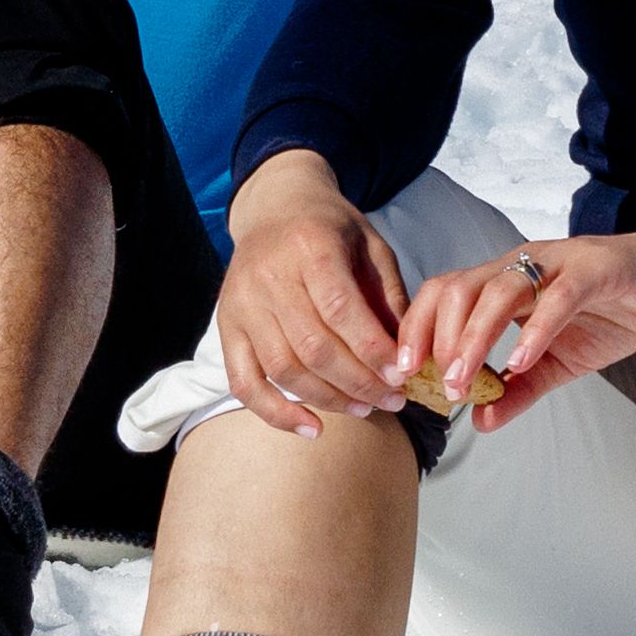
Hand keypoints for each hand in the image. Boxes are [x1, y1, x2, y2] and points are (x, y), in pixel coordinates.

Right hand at [208, 171, 423, 426]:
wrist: (274, 207)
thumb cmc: (330, 228)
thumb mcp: (371, 245)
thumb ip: (389, 295)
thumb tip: (409, 353)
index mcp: (309, 248)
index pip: (339, 309)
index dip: (371, 349)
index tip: (402, 376)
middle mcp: (269, 277)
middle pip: (313, 346)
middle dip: (358, 382)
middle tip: (393, 401)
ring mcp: (242, 305)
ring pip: (283, 368)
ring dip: (327, 399)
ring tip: (364, 409)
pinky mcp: (226, 328)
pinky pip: (244, 382)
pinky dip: (275, 412)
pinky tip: (311, 428)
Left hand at [385, 202, 635, 425]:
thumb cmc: (613, 312)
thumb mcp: (558, 362)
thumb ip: (519, 388)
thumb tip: (482, 424)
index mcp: (505, 283)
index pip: (442, 297)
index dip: (415, 332)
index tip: (401, 377)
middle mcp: (522, 265)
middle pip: (457, 289)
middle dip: (433, 338)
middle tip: (432, 385)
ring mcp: (557, 263)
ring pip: (498, 289)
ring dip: (473, 337)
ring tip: (462, 379)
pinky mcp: (596, 268)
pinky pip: (557, 295)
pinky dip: (535, 328)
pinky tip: (522, 360)